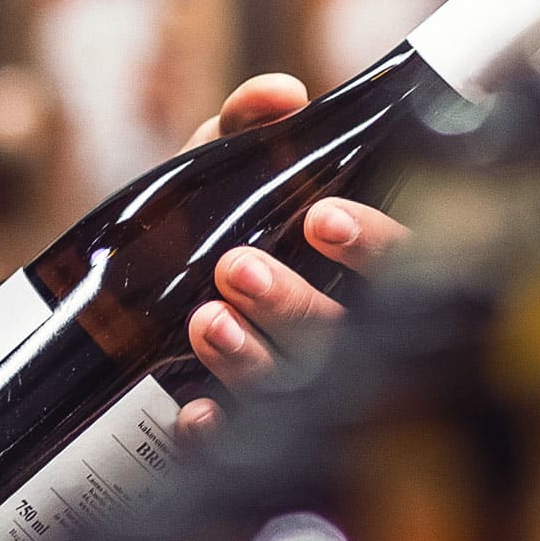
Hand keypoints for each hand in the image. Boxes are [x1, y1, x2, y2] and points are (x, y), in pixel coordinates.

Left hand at [171, 74, 403, 436]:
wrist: (134, 300)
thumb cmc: (218, 226)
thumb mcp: (227, 170)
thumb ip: (249, 126)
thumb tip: (279, 95)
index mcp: (362, 271)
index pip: (405, 265)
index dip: (376, 245)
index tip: (323, 217)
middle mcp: (346, 337)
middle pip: (346, 337)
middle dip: (293, 304)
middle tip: (237, 268)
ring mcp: (305, 393)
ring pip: (299, 392)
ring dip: (251, 359)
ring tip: (205, 319)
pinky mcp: (253, 434)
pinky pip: (246, 445)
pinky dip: (220, 430)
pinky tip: (195, 410)